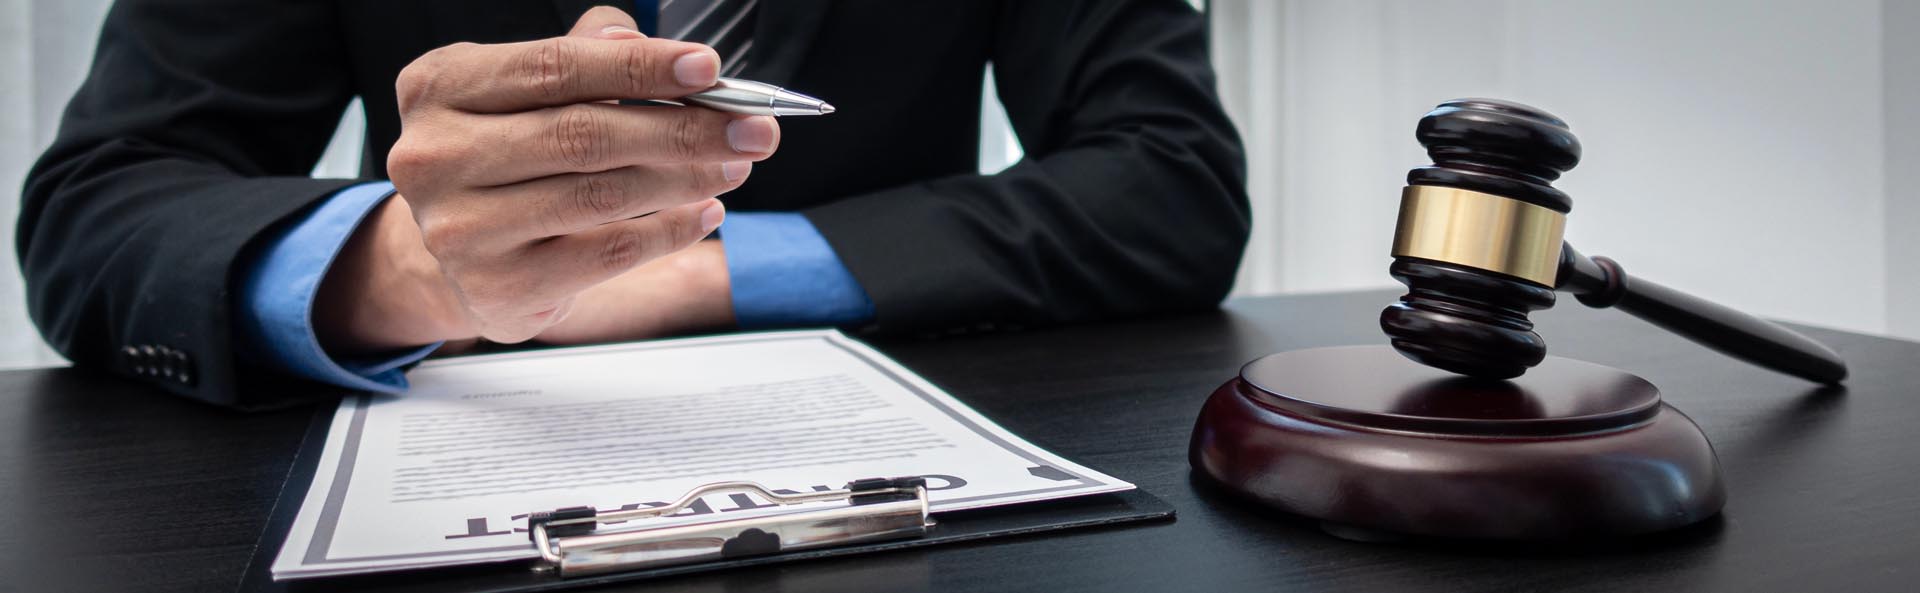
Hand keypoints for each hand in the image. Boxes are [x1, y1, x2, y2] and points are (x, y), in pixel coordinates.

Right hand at [313, 8, 778, 351]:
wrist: (457, 253)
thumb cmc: (503, 158)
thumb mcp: (524, 92)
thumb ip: (581, 57)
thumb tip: (638, 39)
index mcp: (440, 87)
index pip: (556, 68)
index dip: (639, 67)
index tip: (708, 69)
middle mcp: (436, 156)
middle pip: (583, 134)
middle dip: (683, 129)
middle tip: (750, 128)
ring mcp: (461, 228)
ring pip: (600, 195)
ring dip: (685, 179)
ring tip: (735, 165)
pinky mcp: (499, 286)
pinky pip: (608, 254)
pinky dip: (669, 232)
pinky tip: (704, 213)